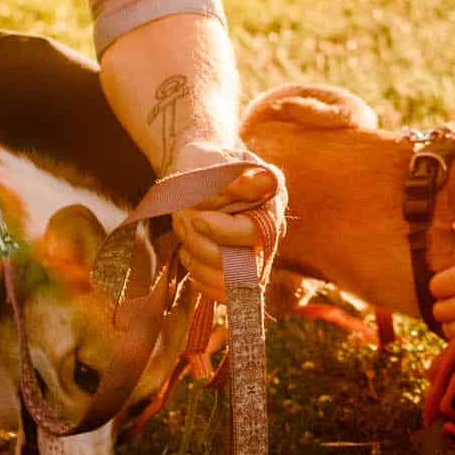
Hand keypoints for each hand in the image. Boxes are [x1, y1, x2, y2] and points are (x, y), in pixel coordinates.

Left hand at [170, 160, 285, 299]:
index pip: (256, 231)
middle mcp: (273, 229)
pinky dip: (204, 281)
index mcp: (273, 198)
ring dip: (199, 262)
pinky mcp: (242, 270)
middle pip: (246, 264)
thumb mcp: (216, 161)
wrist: (200, 170)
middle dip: (203, 247)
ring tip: (183, 236)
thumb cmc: (207, 162)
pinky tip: (189, 257)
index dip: (223, 232)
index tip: (195, 218)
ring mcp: (259, 251)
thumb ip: (238, 178)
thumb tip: (266, 182)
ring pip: (234, 282)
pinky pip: (228, 293)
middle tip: (181, 221)